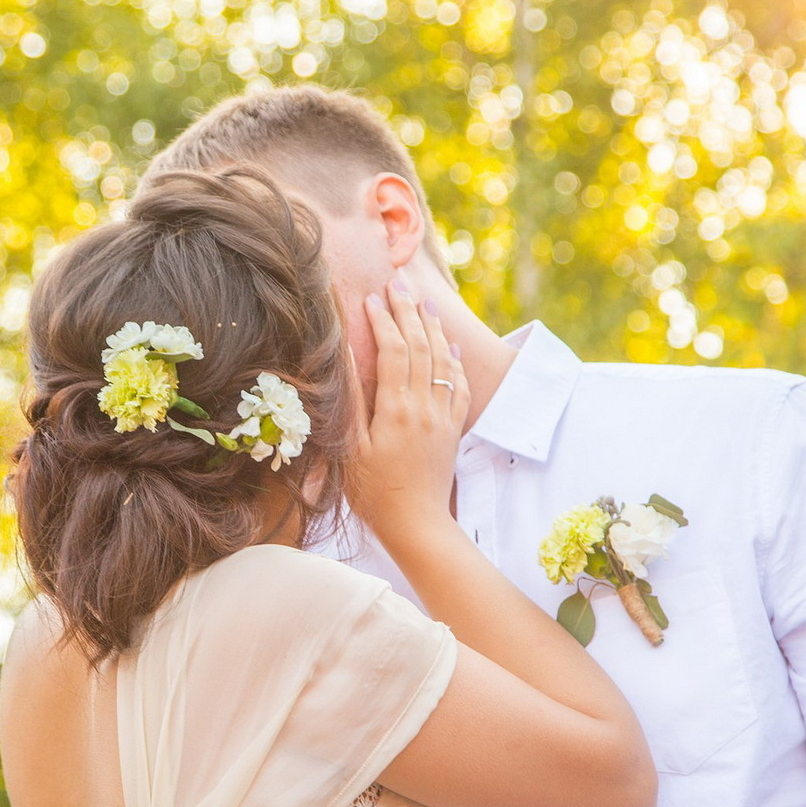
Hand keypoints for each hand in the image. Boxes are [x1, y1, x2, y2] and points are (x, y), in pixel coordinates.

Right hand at [346, 277, 469, 551]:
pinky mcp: (452, 429)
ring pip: (440, 360)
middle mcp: (423, 406)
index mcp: (395, 409)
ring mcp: (442, 416)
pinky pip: (457, 386)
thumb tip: (348, 358)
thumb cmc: (373, 492)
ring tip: (423, 302)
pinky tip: (449, 346)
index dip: (382, 320)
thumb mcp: (352, 448)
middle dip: (408, 311)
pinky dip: (453, 361)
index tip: (370, 296)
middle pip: (418, 346)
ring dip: (431, 327)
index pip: (392, 350)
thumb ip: (353, 401)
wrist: (417, 523)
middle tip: (398, 283)